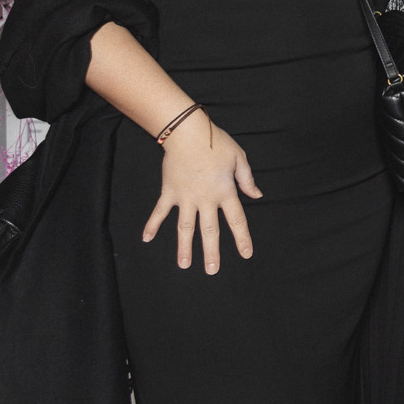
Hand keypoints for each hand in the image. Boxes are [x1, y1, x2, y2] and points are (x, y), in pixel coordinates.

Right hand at [142, 113, 262, 272]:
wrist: (188, 133)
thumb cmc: (217, 143)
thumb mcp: (239, 158)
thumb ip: (247, 179)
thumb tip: (257, 195)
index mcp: (225, 192)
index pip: (237, 220)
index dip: (242, 238)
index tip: (246, 254)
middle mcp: (205, 199)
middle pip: (210, 231)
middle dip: (211, 252)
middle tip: (212, 270)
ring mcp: (186, 198)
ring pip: (185, 228)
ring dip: (184, 247)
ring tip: (184, 265)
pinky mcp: (169, 192)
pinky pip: (160, 212)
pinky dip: (152, 225)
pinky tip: (147, 239)